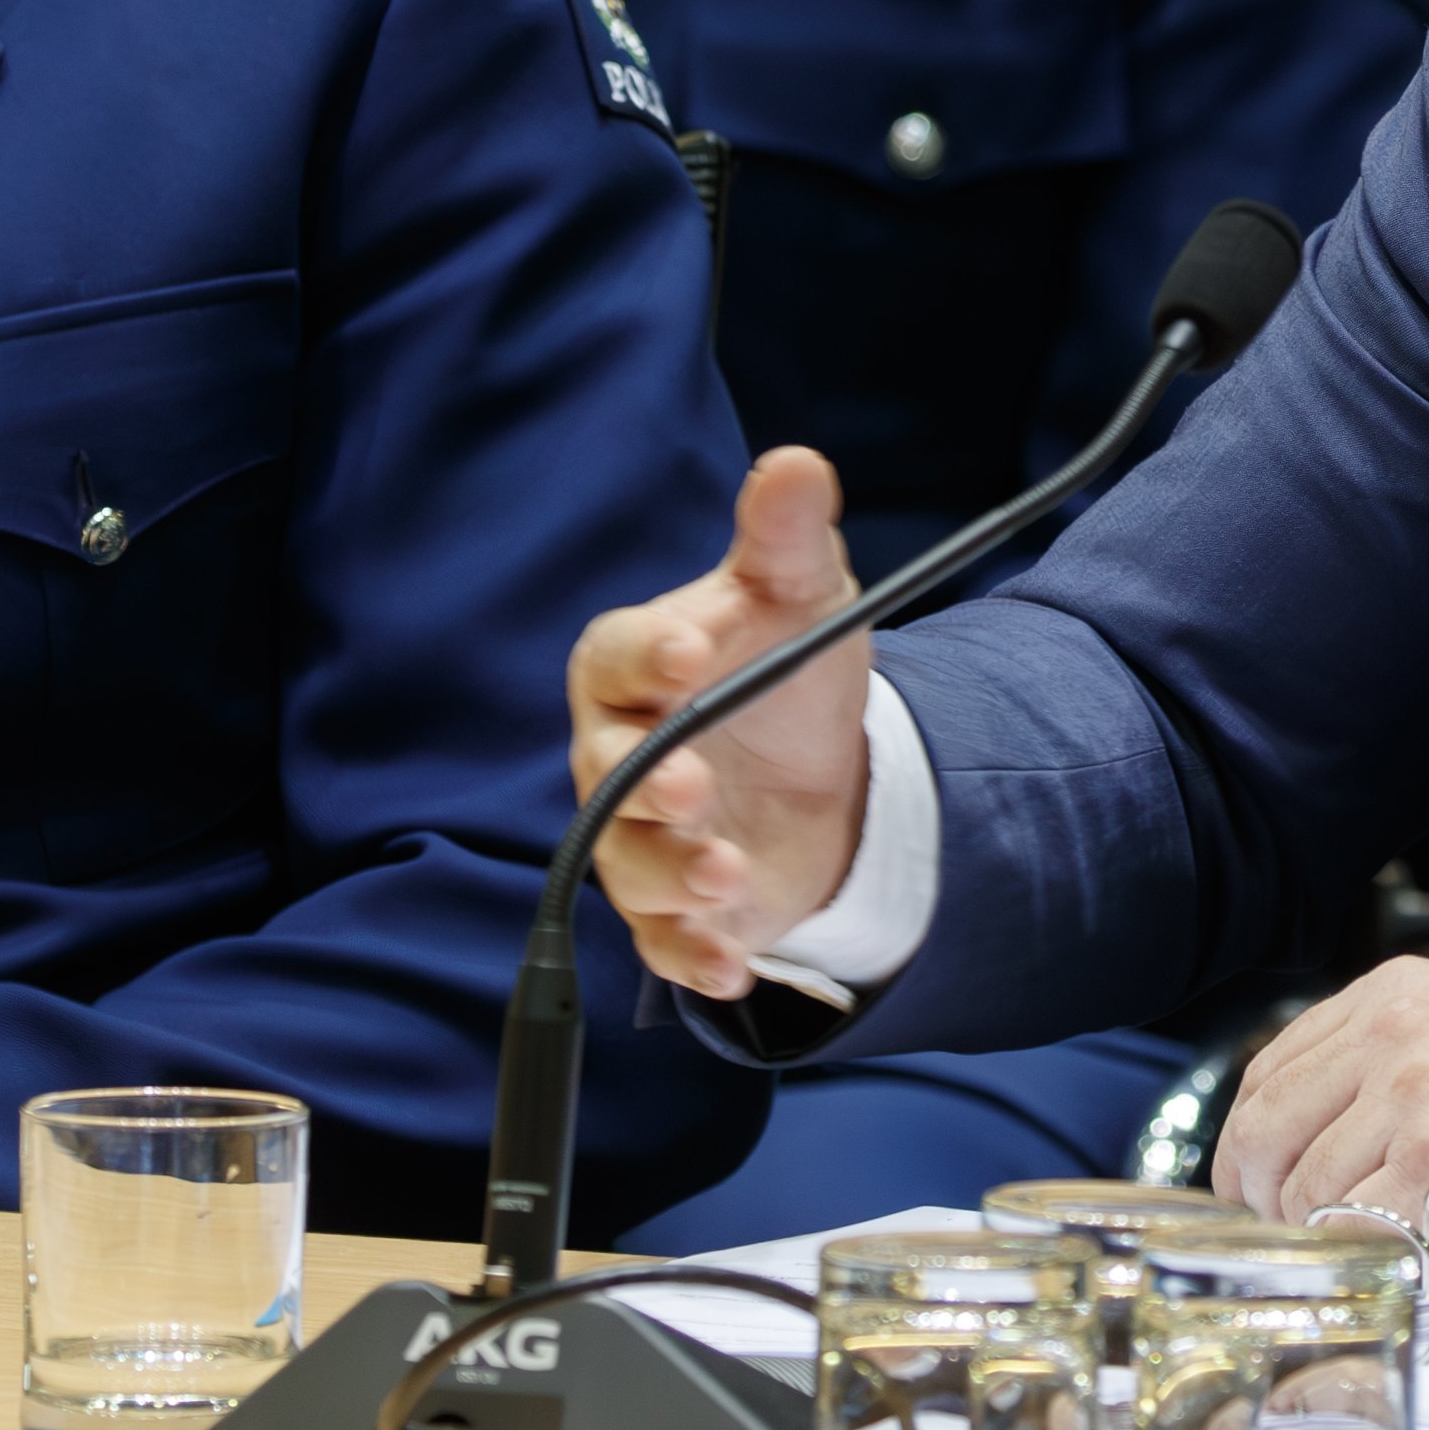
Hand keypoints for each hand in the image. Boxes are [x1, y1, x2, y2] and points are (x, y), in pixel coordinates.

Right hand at [575, 445, 874, 998]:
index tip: (689, 652)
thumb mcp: (800, 593)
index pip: (613, 657)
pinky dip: (690, 956)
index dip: (644, 656)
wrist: (822, 767)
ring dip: (671, 876)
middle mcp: (618, 755)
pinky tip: (730, 964)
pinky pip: (661, 941)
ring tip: (727, 874)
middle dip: (643, 784)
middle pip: (605, 772)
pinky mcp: (672, 907)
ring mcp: (639, 837)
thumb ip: (785, 536)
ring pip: (628, 865)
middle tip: (691, 786)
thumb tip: (798, 465)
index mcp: (632, 666)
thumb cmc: (784, 665)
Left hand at [1213, 962, 1428, 1297]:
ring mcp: (1413, 1095)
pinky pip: (1350, 1227)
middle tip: (1290, 1235)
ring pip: (1303, 1189)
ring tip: (1378, 1243)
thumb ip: (1373, 1072)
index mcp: (1395, 996)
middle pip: (1264, 1129)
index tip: (1257, 1188)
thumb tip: (1281, 1147)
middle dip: (1261, 1197)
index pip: (1269, 1072)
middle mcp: (1396, 1033)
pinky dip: (1365, 1254)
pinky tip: (1405, 1256)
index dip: (1250, 1145)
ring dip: (1327, 1234)